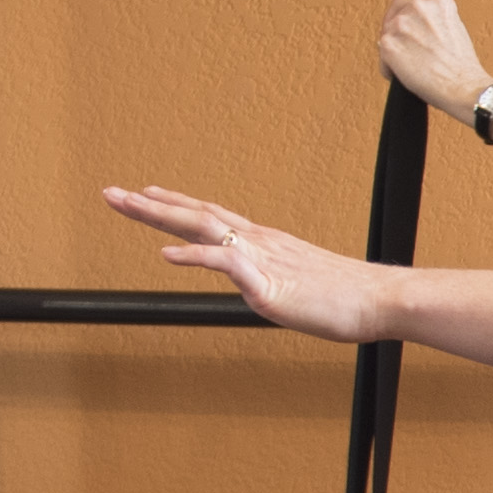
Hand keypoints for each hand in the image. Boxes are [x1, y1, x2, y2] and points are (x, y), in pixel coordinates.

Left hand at [107, 184, 389, 342]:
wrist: (381, 299)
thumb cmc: (350, 299)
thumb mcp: (303, 287)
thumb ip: (277, 285)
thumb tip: (267, 293)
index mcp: (266, 244)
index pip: (213, 217)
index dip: (177, 205)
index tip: (147, 193)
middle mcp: (258, 243)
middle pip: (196, 215)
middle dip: (150, 204)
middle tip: (112, 193)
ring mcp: (261, 259)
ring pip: (202, 228)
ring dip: (160, 215)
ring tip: (126, 203)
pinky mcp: (267, 283)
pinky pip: (223, 263)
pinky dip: (192, 257)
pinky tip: (166, 257)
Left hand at [380, 0, 488, 112]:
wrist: (463, 87)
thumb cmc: (463, 66)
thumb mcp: (455, 27)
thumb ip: (435, 18)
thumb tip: (418, 25)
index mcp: (438, 0)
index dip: (409, 15)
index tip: (409, 26)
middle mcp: (418, 6)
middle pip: (395, 12)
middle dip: (396, 29)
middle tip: (404, 47)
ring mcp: (401, 24)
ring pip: (387, 34)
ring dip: (394, 49)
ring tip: (411, 65)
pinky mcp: (388, 44)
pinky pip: (382, 55)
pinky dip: (389, 68)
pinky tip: (403, 75)